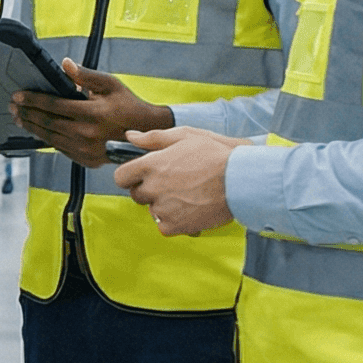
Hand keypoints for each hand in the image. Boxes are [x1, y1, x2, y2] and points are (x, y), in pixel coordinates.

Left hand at [12, 59, 172, 167]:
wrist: (145, 133)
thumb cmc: (128, 106)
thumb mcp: (111, 85)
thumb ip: (86, 75)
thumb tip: (65, 64)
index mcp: (92, 114)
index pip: (54, 106)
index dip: (33, 100)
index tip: (18, 96)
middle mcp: (86, 134)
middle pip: (47, 123)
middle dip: (27, 114)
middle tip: (13, 107)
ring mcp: (85, 150)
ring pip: (50, 138)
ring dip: (32, 127)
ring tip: (20, 119)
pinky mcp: (86, 160)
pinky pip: (60, 148)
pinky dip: (46, 139)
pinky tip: (38, 131)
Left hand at [108, 126, 244, 235]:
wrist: (241, 180)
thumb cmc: (215, 154)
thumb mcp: (184, 136)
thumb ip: (153, 138)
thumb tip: (129, 136)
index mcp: (151, 165)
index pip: (121, 177)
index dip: (131, 176)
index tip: (143, 176)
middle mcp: (152, 188)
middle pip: (137, 195)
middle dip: (150, 190)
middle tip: (174, 184)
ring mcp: (163, 208)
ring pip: (152, 210)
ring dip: (164, 205)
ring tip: (188, 195)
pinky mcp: (175, 225)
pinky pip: (163, 225)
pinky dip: (174, 221)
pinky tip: (190, 209)